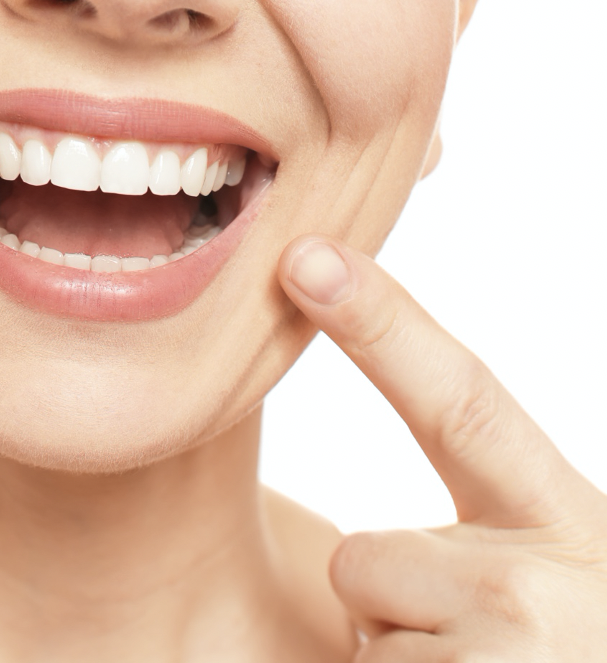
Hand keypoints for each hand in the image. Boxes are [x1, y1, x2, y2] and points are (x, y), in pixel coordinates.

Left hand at [278, 235, 606, 660]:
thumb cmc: (554, 649)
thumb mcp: (551, 586)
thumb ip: (485, 537)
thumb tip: (372, 538)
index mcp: (575, 530)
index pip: (465, 404)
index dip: (383, 324)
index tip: (304, 257)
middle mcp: (551, 585)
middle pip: (367, 557)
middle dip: (396, 606)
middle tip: (486, 657)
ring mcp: (504, 655)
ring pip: (361, 627)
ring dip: (402, 662)